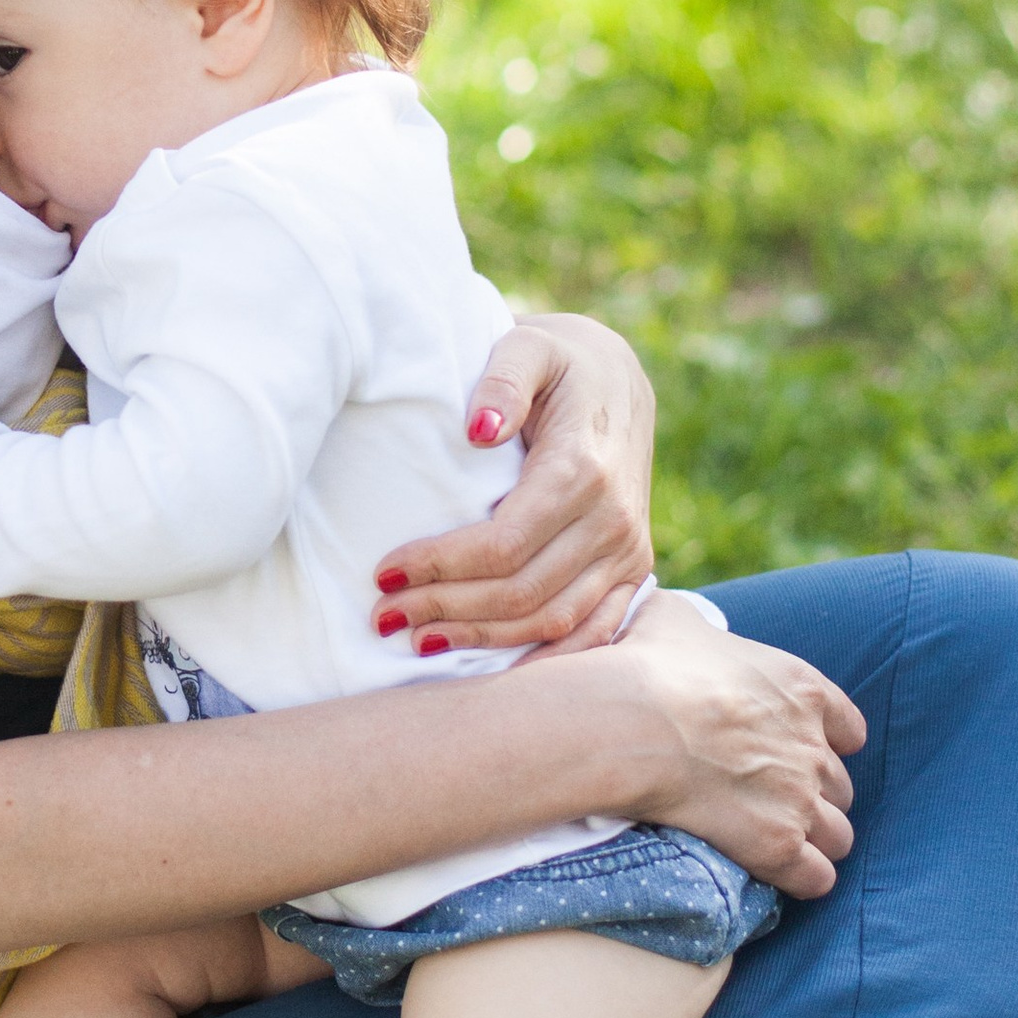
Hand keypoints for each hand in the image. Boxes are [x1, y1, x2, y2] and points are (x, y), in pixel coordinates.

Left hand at [372, 315, 655, 654]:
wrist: (619, 377)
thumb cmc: (558, 360)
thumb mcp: (530, 346)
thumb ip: (503, 379)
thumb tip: (479, 428)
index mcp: (583, 468)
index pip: (503, 543)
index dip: (439, 566)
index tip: (383, 574)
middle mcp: (613, 518)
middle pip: (521, 589)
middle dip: (446, 608)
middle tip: (383, 616)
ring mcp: (628, 549)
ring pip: (552, 618)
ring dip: (482, 639)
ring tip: (417, 639)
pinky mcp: (634, 568)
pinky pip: (595, 630)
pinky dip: (546, 659)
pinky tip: (495, 671)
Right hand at [603, 593, 863, 899]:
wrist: (634, 722)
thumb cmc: (647, 666)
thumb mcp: (672, 618)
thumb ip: (688, 622)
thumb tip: (665, 615)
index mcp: (802, 689)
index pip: (848, 729)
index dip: (826, 744)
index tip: (798, 751)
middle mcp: (813, 746)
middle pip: (842, 787)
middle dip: (815, 796)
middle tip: (774, 802)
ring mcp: (801, 798)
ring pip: (838, 836)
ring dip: (813, 841)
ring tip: (776, 843)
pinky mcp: (780, 844)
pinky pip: (817, 877)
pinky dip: (802, 879)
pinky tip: (776, 874)